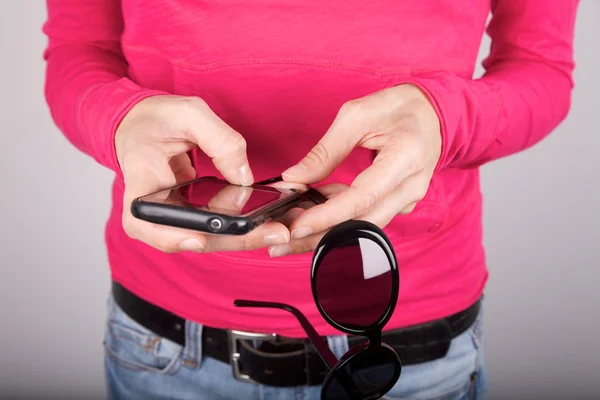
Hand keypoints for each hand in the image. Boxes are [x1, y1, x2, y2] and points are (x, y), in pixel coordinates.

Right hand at [115, 95, 290, 252]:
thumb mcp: (188, 114)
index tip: (198, 237)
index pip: (143, 222)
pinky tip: (272, 215)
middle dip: (237, 239)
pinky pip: (219, 225)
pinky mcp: (193, 214)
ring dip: (248, 234)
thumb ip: (219, 140)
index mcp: (140, 183)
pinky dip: (245, 222)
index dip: (169, 236)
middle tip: (276, 233)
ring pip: (212, 236)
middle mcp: (154, 210)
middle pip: (193, 238)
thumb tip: (244, 179)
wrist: (143, 125)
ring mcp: (175, 216)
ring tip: (282, 224)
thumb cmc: (155, 119)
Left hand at [271, 84, 441, 255]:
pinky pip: (368, 217)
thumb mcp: (356, 116)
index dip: (328, 216)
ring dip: (327, 231)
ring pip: (364, 227)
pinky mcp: (401, 203)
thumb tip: (293, 178)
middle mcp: (412, 186)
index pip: (362, 198)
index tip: (296, 226)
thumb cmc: (397, 107)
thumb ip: (325, 151)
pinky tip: (315, 211)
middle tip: (282, 242)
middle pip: (363, 225)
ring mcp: (409, 199)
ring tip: (291, 229)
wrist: (433, 112)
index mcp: (405, 158)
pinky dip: (340, 218)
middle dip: (320, 237)